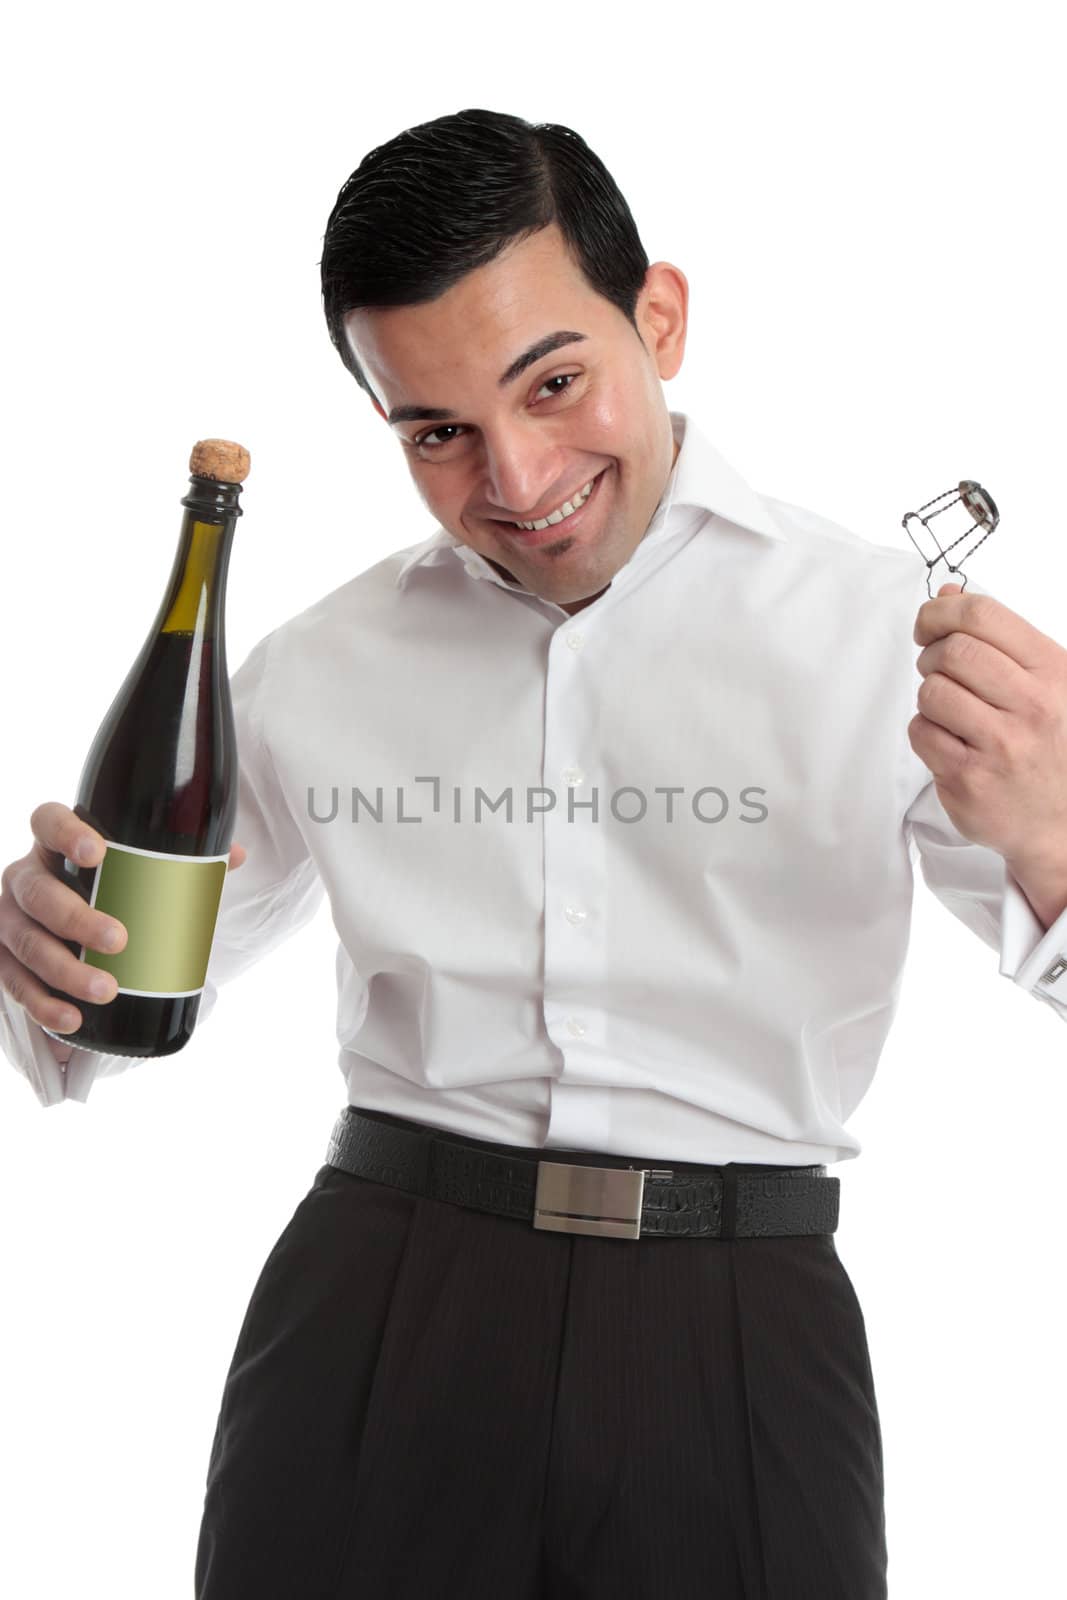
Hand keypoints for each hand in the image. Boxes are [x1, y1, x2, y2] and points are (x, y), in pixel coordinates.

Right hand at [0, 803, 245, 1069]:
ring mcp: (9, 920)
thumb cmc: (114, 894)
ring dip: (64, 970)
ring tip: (106, 990)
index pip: (47, 822)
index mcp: (55, 846)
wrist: (75, 935)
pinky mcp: (4, 961)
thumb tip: (234, 855)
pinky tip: (72, 1019)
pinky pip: (15, 984)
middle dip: (75, 918)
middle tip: (119, 940)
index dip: (66, 833)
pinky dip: (43, 1005)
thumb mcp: (142, 876)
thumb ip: (184, 863)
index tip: (100, 852)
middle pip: (37, 892)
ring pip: (26, 943)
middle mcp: (24, 878)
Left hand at [910, 584, 1066, 875]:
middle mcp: (1033, 706)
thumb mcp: (1044, 681)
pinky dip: (925, 731)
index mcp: (1053, 670)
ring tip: (949, 710)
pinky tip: (948, 740)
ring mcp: (1001, 746)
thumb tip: (946, 594)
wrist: (1062, 823)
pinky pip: (921, 733)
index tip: (928, 624)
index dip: (942, 612)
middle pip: (953, 651)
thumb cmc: (1050, 743)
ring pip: (932, 692)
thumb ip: (997, 636)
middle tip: (938, 671)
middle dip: (932, 656)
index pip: (983, 616)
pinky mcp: (969, 780)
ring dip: (929, 697)